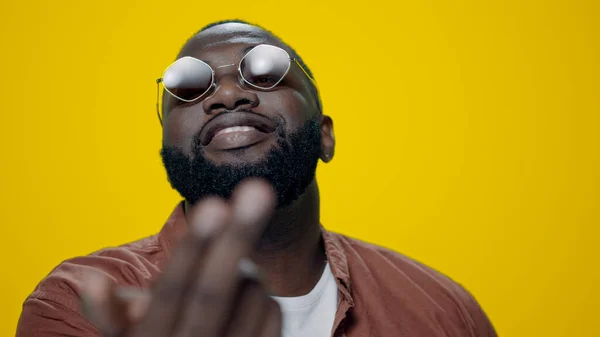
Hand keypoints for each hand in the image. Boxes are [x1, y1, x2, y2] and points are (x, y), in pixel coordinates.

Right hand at [81, 179, 281, 336]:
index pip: (172, 292)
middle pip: (215, 292)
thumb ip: (112, 315)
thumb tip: (93, 283)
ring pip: (252, 294)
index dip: (193, 250)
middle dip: (236, 239)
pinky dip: (260, 298)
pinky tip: (242, 305)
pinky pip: (273, 311)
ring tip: (225, 279)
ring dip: (245, 274)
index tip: (214, 206)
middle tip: (258, 189)